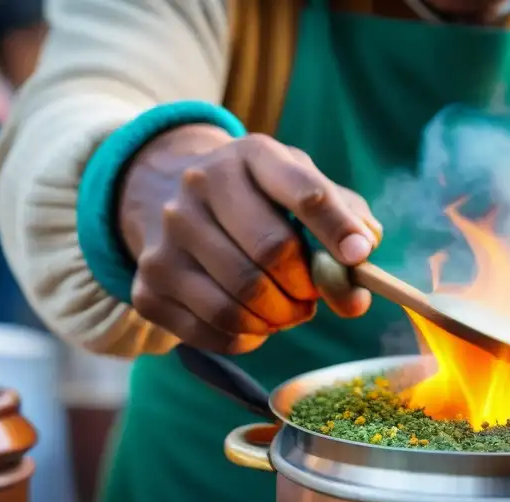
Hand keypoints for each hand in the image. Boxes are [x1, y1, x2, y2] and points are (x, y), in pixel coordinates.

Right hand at [119, 125, 381, 354]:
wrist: (168, 199)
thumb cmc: (259, 200)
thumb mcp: (303, 187)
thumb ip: (347, 220)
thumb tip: (361, 266)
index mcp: (252, 156)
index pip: (305, 192)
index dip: (338, 230)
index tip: (359, 258)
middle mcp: (199, 187)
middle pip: (273, 253)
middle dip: (306, 287)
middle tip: (312, 295)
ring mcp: (166, 237)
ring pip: (243, 301)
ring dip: (280, 318)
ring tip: (287, 310)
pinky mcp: (148, 287)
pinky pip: (216, 331)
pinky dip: (249, 337)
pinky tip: (254, 322)